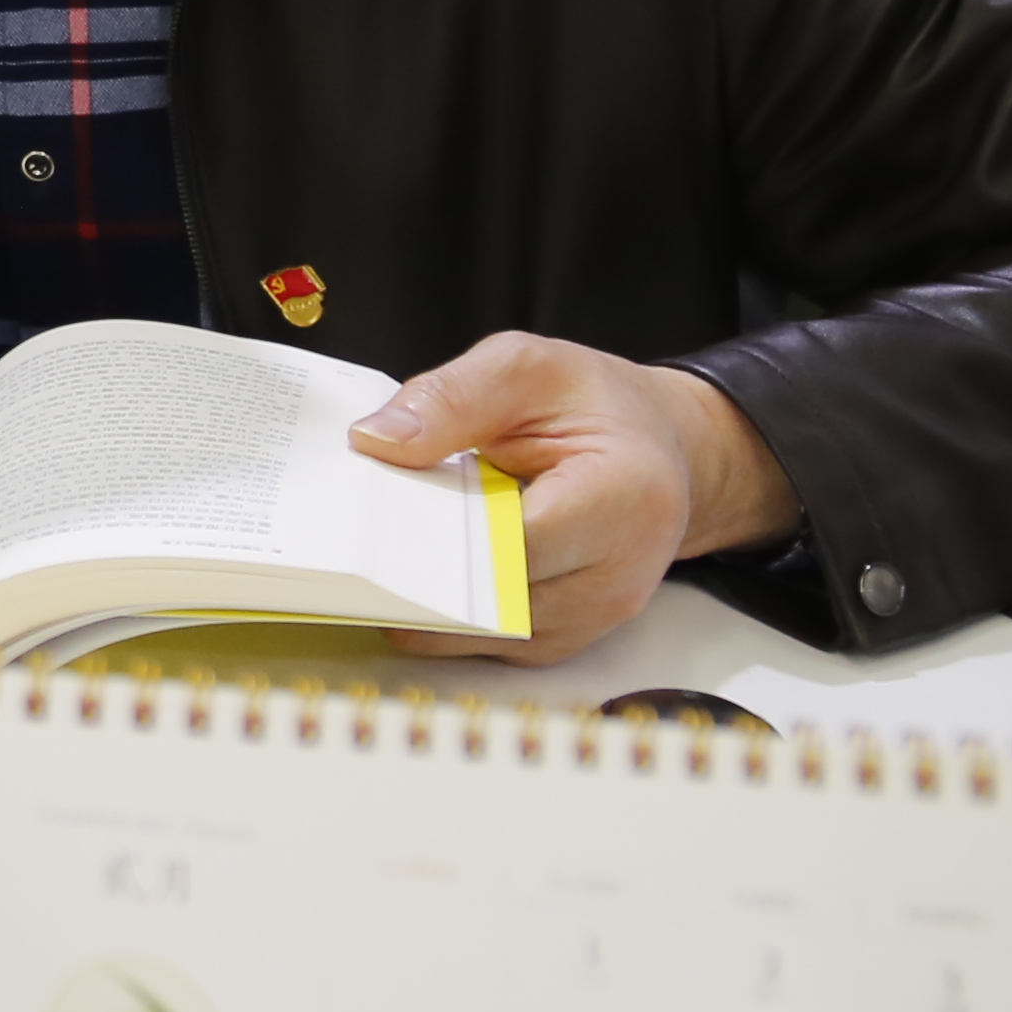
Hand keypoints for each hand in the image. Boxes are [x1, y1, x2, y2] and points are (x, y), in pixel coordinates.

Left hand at [348, 333, 800, 661]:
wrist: (659, 450)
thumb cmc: (597, 407)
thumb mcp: (527, 368)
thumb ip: (452, 398)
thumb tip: (378, 442)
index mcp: (623, 494)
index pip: (512, 540)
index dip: (437, 536)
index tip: (374, 522)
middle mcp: (620, 572)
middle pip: (494, 598)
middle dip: (420, 575)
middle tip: (352, 553)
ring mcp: (597, 615)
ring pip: (486, 633)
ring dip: (426, 603)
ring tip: (373, 564)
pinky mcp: (570, 637)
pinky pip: (493, 643)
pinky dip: (447, 617)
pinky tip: (412, 580)